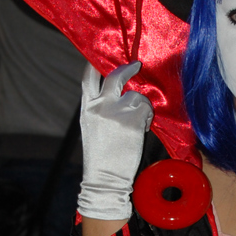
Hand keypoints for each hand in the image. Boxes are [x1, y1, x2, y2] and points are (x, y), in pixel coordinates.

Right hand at [77, 62, 152, 221]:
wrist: (105, 177)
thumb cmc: (101, 156)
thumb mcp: (92, 127)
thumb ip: (100, 107)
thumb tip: (118, 92)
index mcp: (87, 107)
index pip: (88, 77)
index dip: (96, 64)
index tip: (104, 58)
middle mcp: (100, 105)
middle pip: (115, 76)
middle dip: (127, 69)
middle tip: (136, 65)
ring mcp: (117, 111)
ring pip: (136, 96)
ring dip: (142, 106)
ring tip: (139, 122)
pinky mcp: (133, 120)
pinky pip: (146, 108)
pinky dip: (147, 117)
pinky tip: (142, 128)